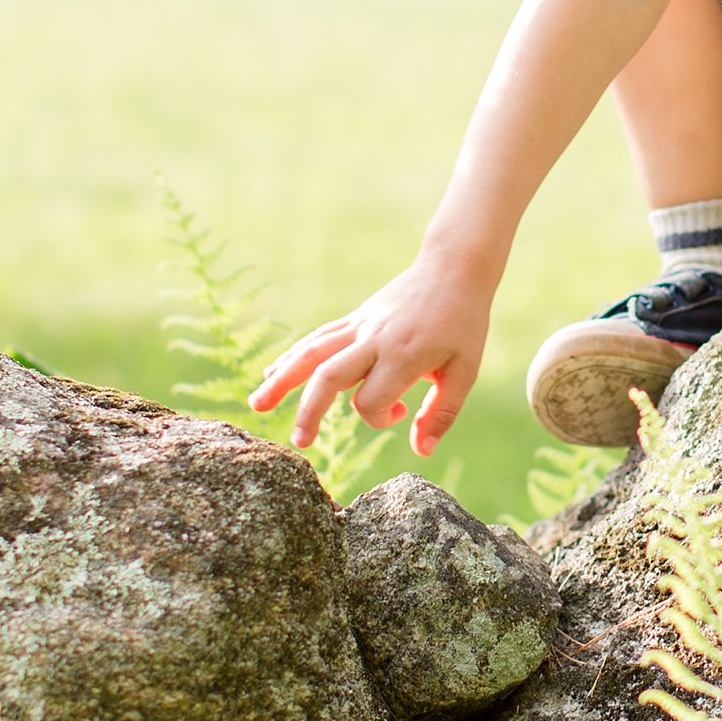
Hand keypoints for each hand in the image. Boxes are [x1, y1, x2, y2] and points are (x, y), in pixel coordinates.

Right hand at [248, 256, 493, 457]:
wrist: (453, 268)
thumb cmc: (463, 323)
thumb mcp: (464, 370)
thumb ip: (441, 413)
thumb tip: (421, 452)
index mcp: (403, 355)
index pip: (370, 400)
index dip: (379, 417)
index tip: (401, 411)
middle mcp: (374, 340)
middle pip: (329, 376)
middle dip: (310, 411)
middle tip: (299, 442)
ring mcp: (360, 326)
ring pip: (311, 353)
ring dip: (282, 379)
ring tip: (256, 405)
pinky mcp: (355, 318)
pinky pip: (318, 338)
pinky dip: (293, 356)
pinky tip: (273, 373)